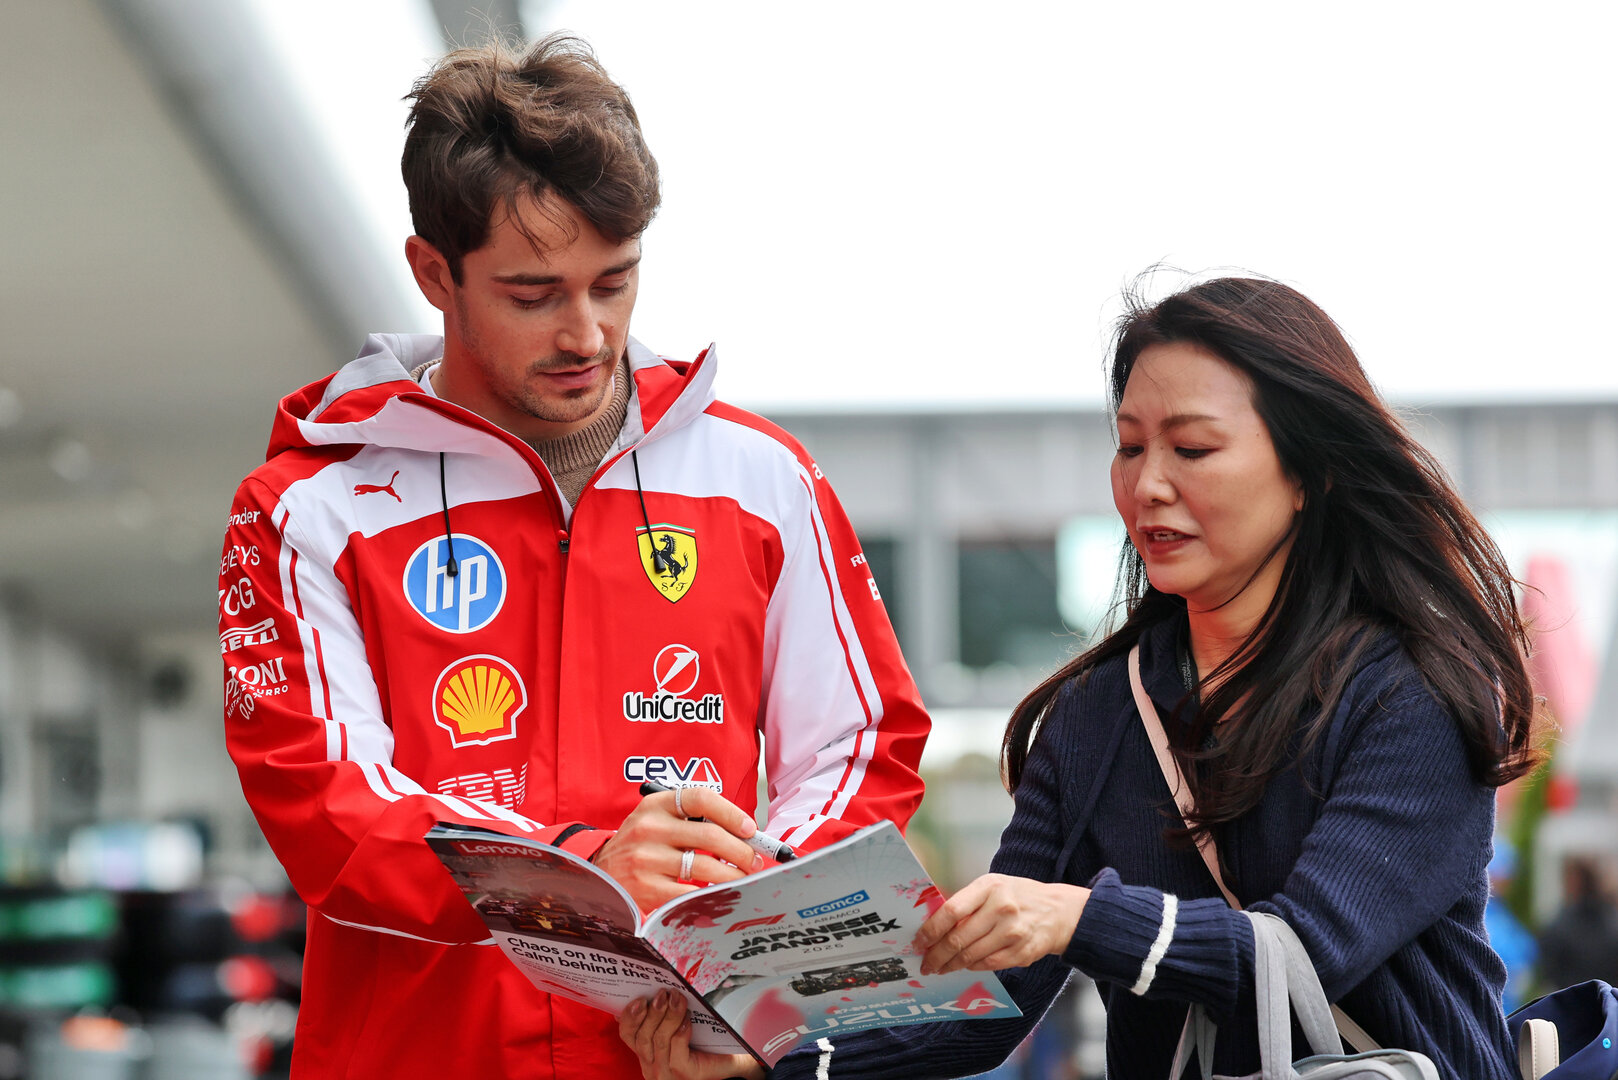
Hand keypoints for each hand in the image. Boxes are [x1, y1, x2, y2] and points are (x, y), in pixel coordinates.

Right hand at [593, 787, 764, 911]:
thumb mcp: (656, 821)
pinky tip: (721, 895)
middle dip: (741, 850)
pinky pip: (690, 893)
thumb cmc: (640, 846)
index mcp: (655, 806)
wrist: (599, 874)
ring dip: (733, 875)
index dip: (731, 812)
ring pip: (705, 867)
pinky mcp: (647, 888)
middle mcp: (650, 829)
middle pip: (710, 836)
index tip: (749, 828)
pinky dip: (712, 895)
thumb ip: (691, 822)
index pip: (700, 798)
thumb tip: (744, 835)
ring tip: (743, 879)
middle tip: (754, 860)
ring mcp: (646, 859)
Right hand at [619, 990, 764, 1079]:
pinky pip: (677, 1053)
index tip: (639, 998)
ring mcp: (668, 1072)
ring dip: (667, 1017)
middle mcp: (652, 1065)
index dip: (629, 1017)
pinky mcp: (686, 1074)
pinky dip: (680, 1034)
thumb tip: (658, 982)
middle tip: (663, 993)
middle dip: (651, 1013)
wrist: (736, 1057)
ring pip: (658, 1042)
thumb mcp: (678, 1023)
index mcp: (647, 1050)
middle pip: (641, 1037)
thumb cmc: (706, 1038)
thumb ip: (664, 1011)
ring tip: (677, 998)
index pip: (627, 1035)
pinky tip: (687, 1020)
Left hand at [913, 873, 1088, 973]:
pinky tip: (964, 966)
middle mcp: (1001, 908)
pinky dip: (972, 967)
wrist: (1059, 912)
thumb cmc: (1018, 897)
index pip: (951, 911)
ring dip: (951, 965)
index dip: (931, 930)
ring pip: (971, 956)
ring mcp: (1013, 932)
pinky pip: (988, 965)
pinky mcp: (1021, 952)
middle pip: (958, 938)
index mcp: (989, 886)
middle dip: (936, 955)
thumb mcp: (993, 887)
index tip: (918, 942)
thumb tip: (934, 925)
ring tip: (940, 968)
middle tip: (925, 964)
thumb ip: (968, 902)